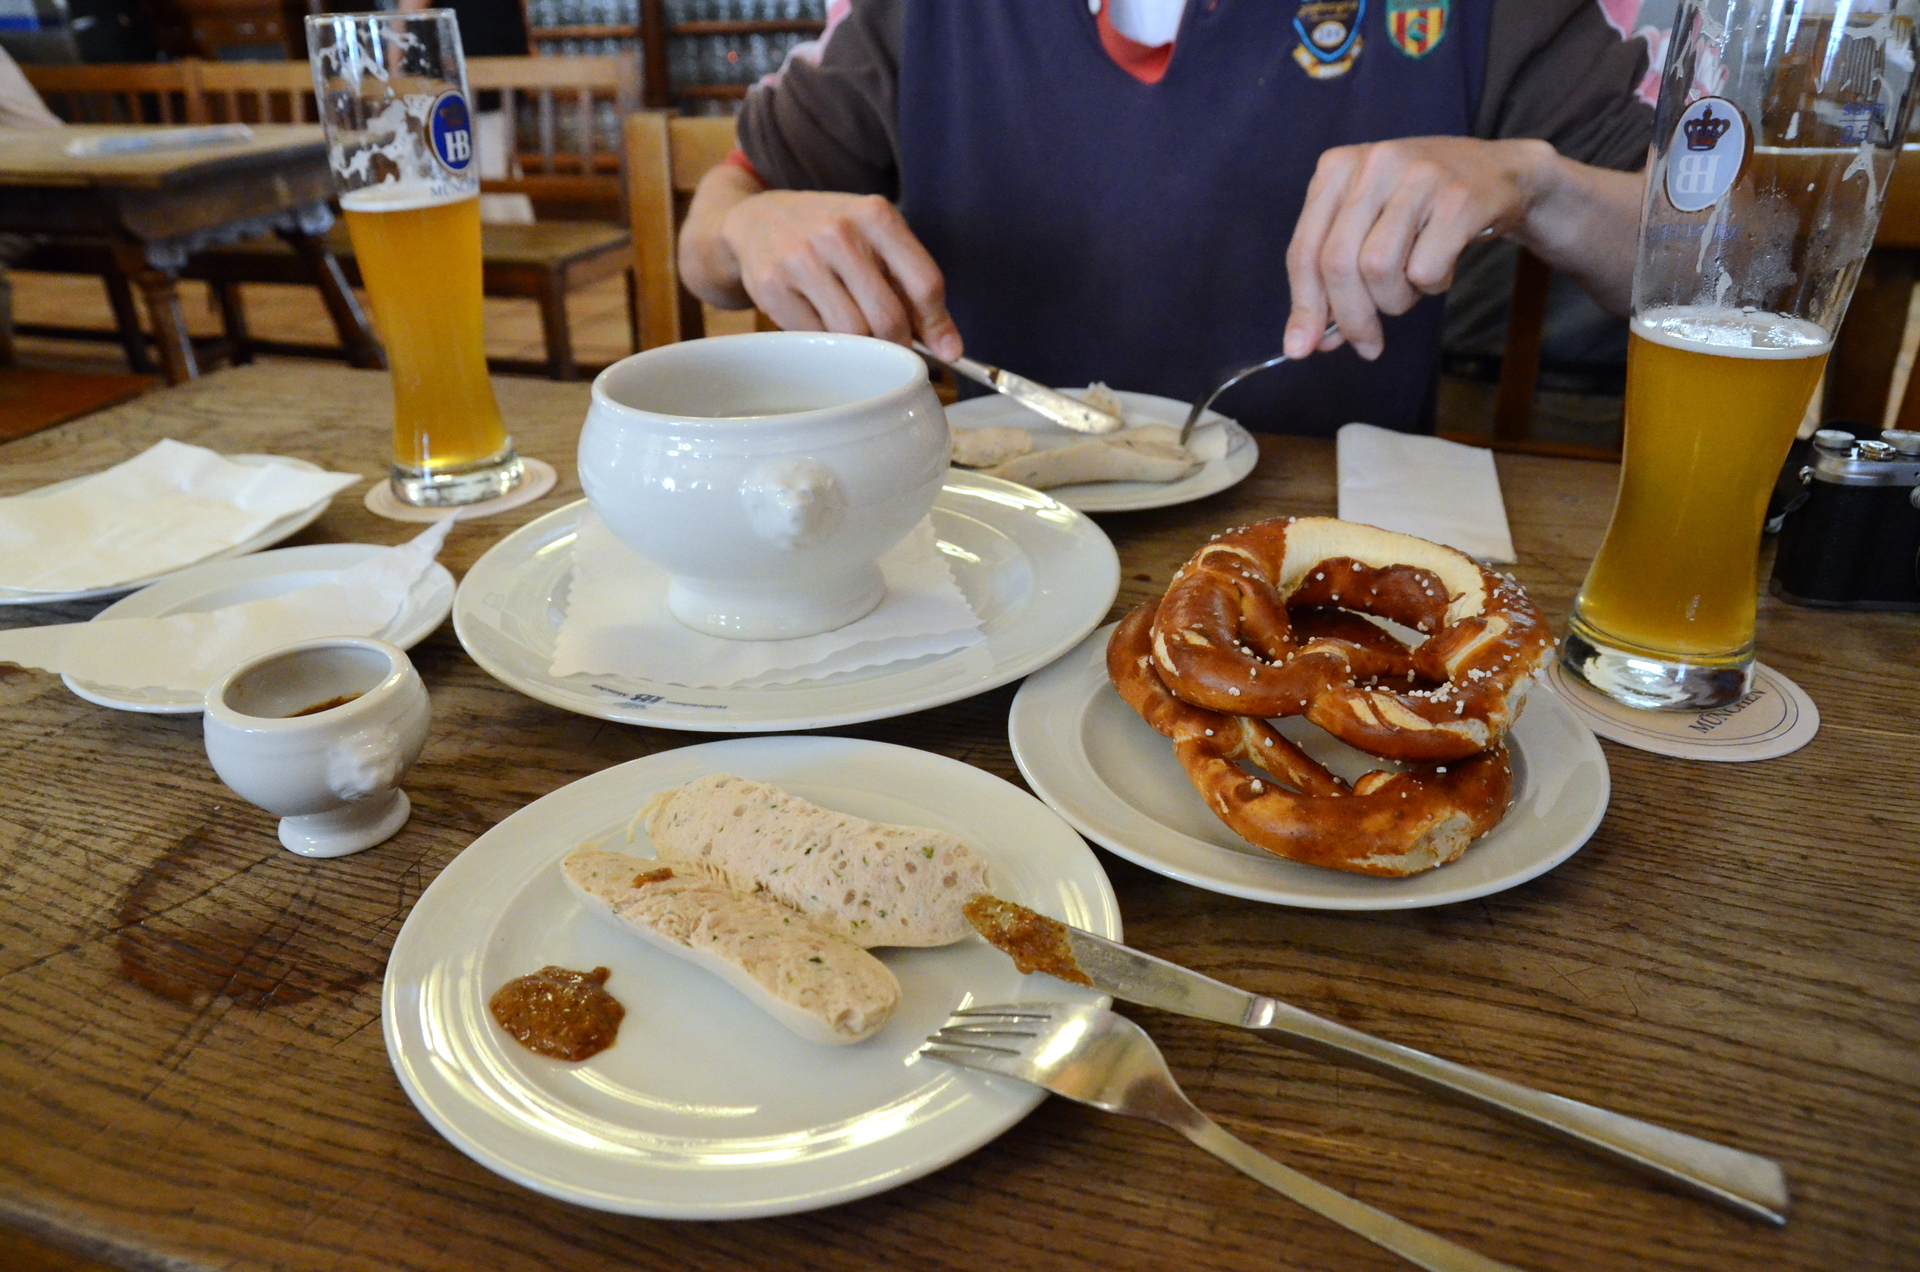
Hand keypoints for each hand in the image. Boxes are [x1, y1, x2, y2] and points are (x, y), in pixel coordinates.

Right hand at [719, 189, 962, 358]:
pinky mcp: (772, 286)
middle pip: (888, 317)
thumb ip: (913, 287)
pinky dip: (827, 342)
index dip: (938, 324)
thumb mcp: (875, 241)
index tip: (946, 351)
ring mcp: (801, 258)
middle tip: (892, 347)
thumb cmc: (830, 237)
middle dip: (897, 343)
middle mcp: (838, 231)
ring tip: (855, 333)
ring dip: (860, 345)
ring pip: (852, 333)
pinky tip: (822, 324)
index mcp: (875, 215)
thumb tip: (949, 349)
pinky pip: (816, 337)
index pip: (925, 282)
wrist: (756, 220)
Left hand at [1283, 136, 1557, 360]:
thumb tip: (1306, 341)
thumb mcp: (1367, 228)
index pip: (1303, 251)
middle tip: (1367, 345)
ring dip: (1394, 300)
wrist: (1499, 174)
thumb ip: (1332, 279)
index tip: (1304, 348)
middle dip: (1350, 317)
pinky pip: (1425, 269)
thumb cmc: (1421, 209)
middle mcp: (1373, 163)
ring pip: (1378, 268)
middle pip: (1337, 264)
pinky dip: (1431, 286)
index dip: (1304, 306)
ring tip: (1412, 286)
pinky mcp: (1458, 198)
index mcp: (1336, 168)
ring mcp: (1418, 176)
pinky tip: (1442, 269)